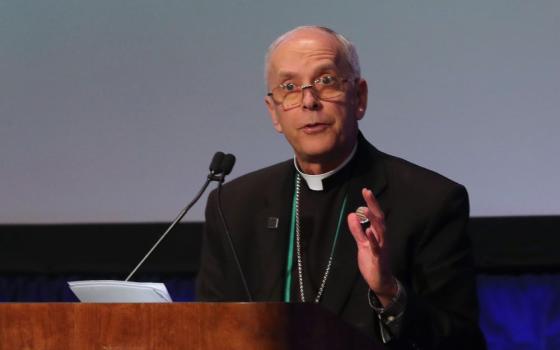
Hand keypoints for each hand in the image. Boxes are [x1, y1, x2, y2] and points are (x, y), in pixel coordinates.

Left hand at [347, 188, 395, 306]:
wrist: (380, 282)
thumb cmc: (373, 262)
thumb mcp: (362, 244)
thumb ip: (357, 231)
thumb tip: (352, 215)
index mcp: (378, 234)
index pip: (376, 216)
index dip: (372, 203)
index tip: (366, 190)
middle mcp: (382, 239)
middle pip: (379, 219)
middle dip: (374, 205)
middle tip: (367, 192)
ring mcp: (381, 248)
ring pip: (380, 231)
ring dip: (373, 220)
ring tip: (366, 208)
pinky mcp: (378, 259)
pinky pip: (376, 248)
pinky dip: (373, 239)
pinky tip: (368, 231)